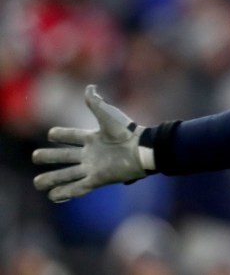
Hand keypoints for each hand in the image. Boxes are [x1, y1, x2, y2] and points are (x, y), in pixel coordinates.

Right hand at [33, 85, 147, 201]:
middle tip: (35, 157)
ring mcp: (92, 167)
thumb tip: (89, 87)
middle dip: (48, 157)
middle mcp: (90, 154)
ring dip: (52, 179)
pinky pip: (78, 188)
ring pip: (67, 175)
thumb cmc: (126, 131)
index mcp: (93, 138)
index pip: (71, 136)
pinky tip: (52, 196)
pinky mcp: (97, 179)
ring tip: (37, 183)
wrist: (141, 149)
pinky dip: (65, 192)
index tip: (51, 134)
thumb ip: (96, 103)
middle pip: (63, 157)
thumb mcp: (108, 115)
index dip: (60, 134)